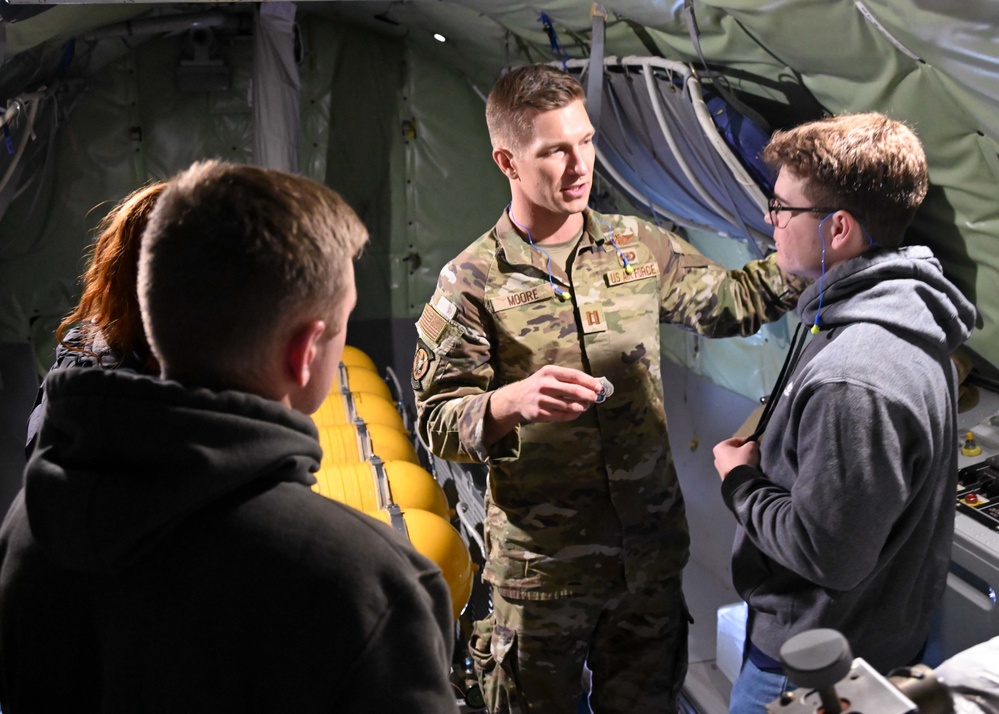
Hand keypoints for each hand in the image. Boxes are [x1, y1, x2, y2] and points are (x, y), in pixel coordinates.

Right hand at [485, 365, 601, 443]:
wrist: (516, 398)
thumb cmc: (539, 385)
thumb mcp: (549, 375)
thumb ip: (568, 378)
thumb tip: (593, 384)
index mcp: (550, 371)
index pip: (575, 375)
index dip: (590, 382)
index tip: (600, 387)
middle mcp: (545, 384)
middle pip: (574, 391)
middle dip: (589, 395)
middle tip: (596, 398)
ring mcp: (542, 400)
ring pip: (570, 405)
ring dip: (582, 406)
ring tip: (585, 406)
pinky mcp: (540, 413)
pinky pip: (562, 416)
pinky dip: (573, 415)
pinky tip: (576, 412)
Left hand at [713, 437, 759, 480]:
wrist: (740, 482)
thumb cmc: (743, 461)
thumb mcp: (750, 447)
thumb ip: (751, 443)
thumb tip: (752, 445)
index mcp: (719, 447)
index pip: (736, 440)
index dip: (747, 441)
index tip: (755, 445)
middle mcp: (716, 457)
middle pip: (734, 451)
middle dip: (743, 452)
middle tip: (753, 454)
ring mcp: (719, 469)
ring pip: (734, 461)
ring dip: (742, 461)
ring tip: (751, 463)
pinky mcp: (725, 478)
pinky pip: (734, 469)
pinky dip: (740, 469)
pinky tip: (746, 471)